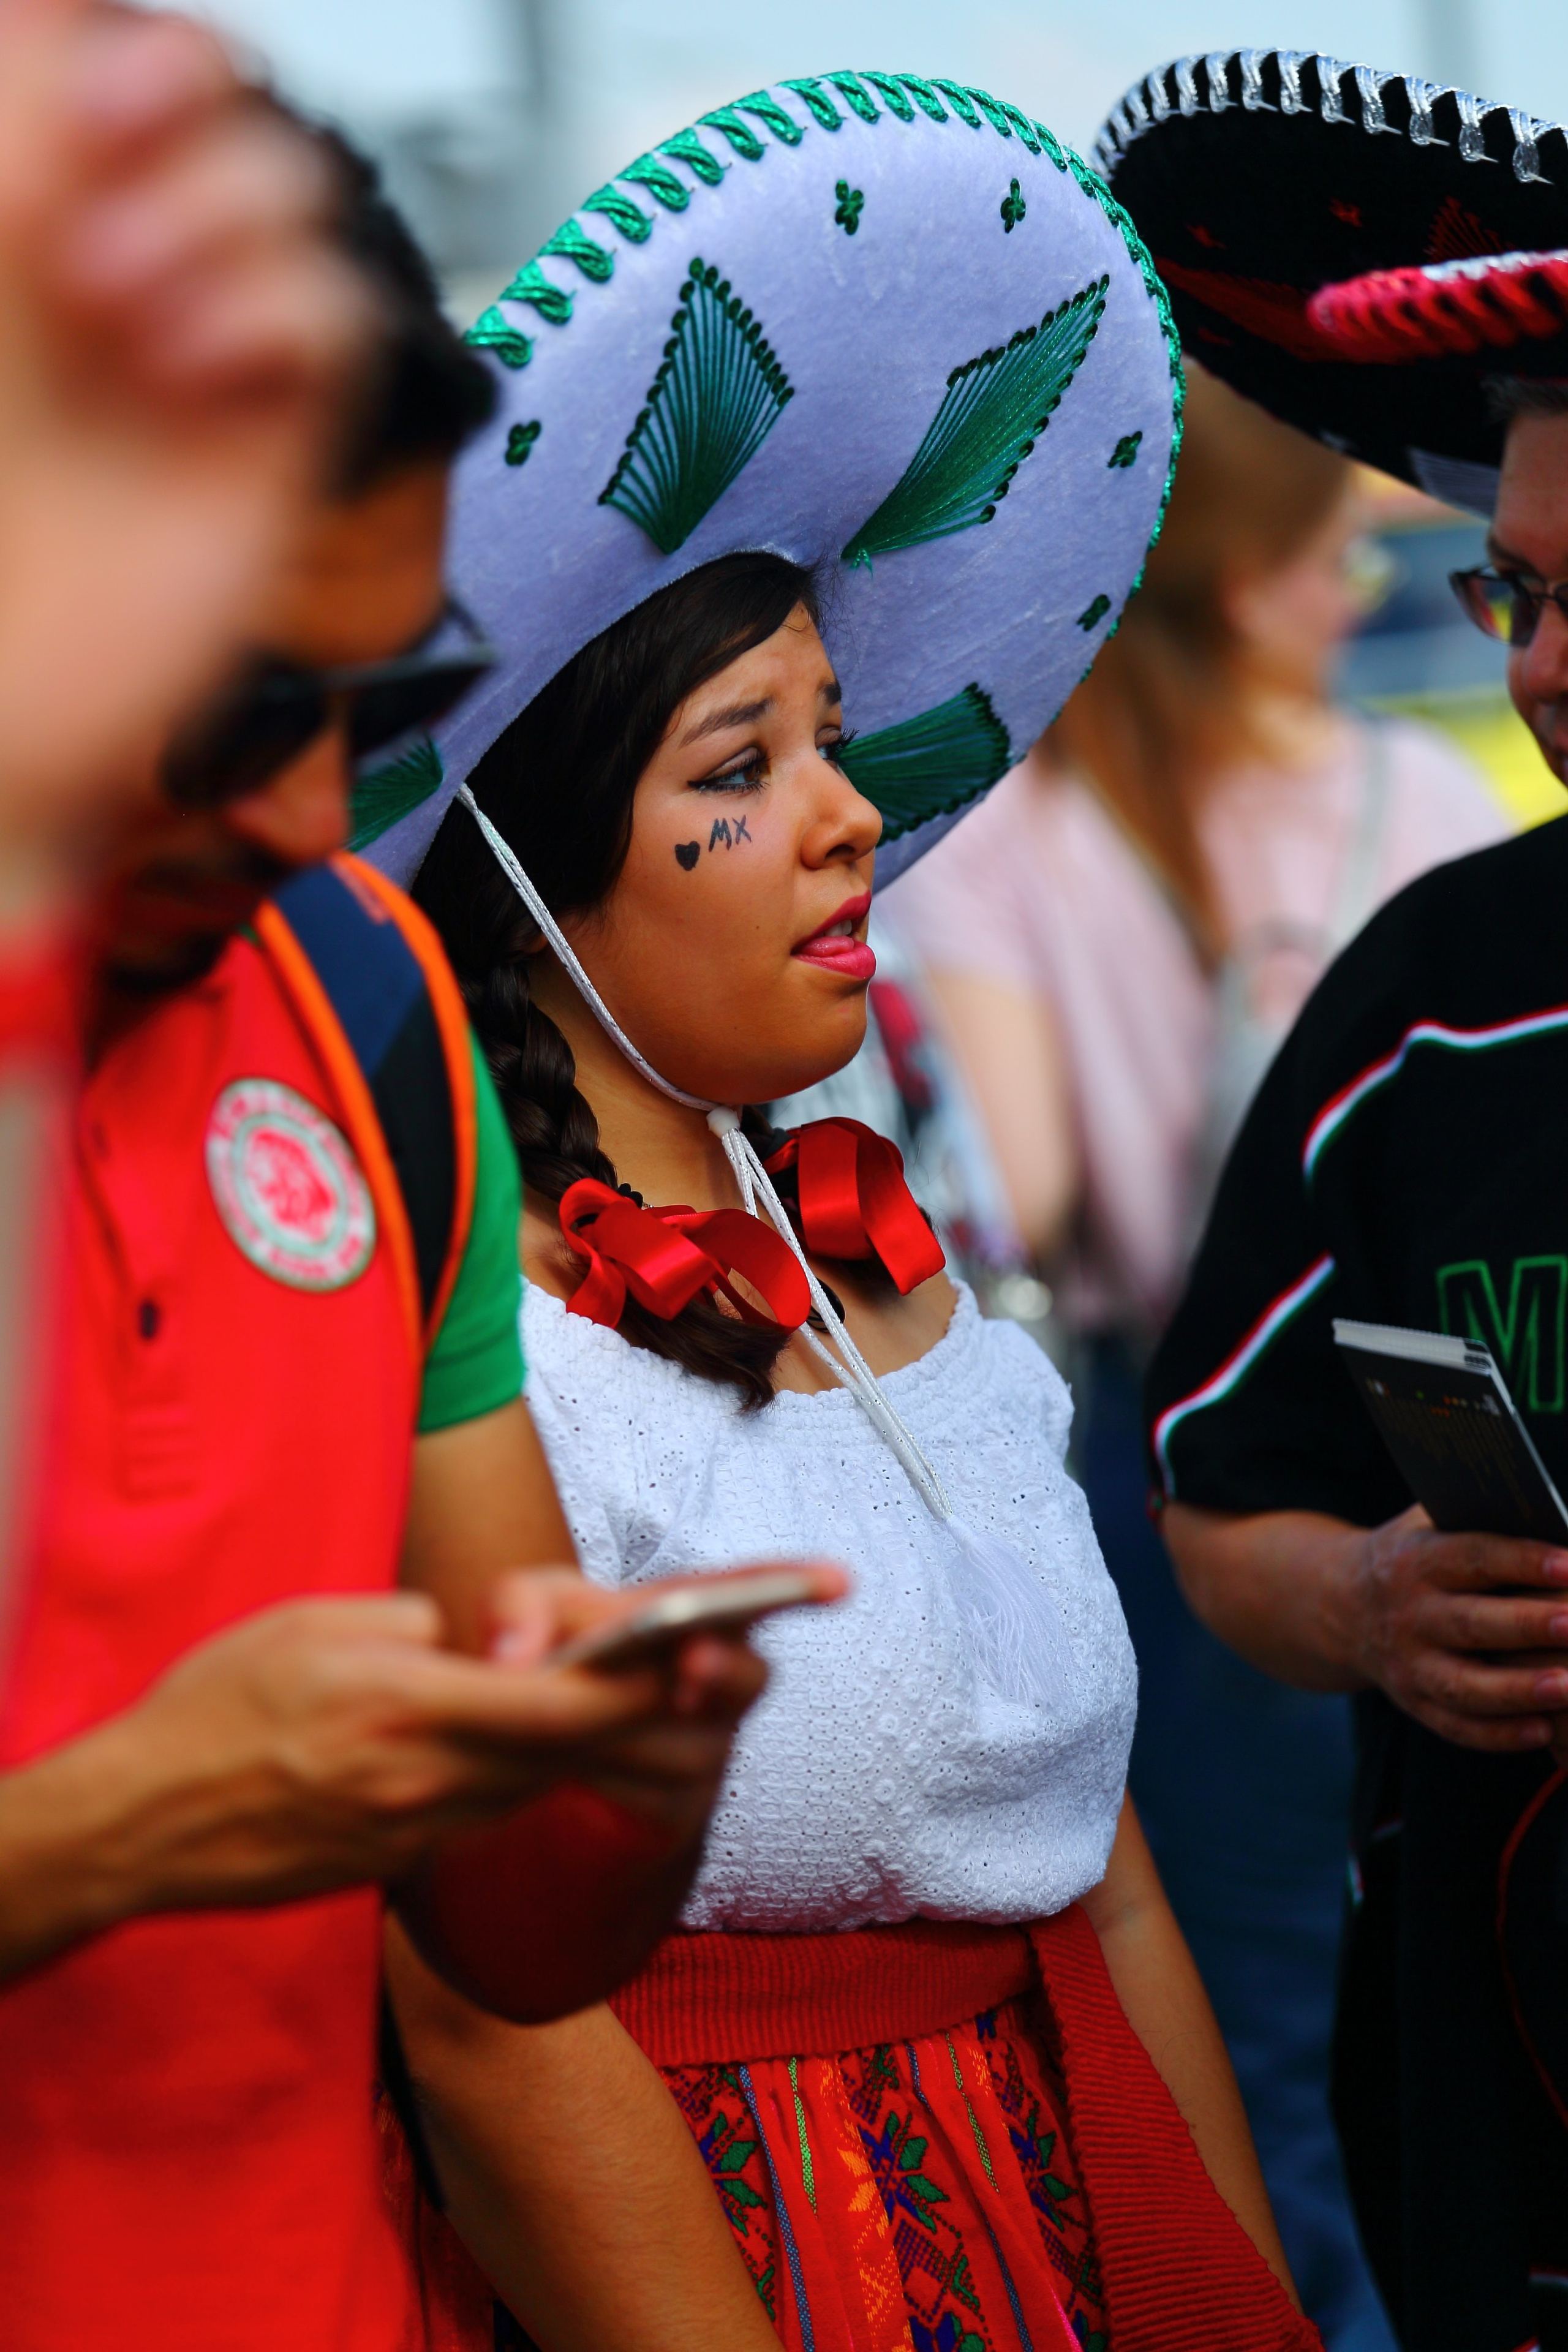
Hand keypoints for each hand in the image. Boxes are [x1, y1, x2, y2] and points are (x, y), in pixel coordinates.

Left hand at [0, 0, 370, 877]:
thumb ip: (8, 146)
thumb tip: (64, 26)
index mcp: (8, 230)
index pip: (84, 60)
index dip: (101, 36)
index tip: (77, 70)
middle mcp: (100, 272)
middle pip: (207, 95)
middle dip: (176, 88)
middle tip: (117, 125)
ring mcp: (192, 351)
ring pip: (287, 191)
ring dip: (217, 216)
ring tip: (127, 304)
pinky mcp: (268, 437)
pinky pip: (334, 320)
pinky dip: (280, 316)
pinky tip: (198, 370)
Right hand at [0, 1579, 723, 1977]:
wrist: (139, 1824)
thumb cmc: (214, 1706)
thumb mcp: (313, 1624)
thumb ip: (408, 1624)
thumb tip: (466, 1635)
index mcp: (413, 1707)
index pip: (562, 1701)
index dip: (646, 1684)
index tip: (707, 1655)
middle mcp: (429, 1780)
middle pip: (571, 1752)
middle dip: (654, 1720)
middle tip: (721, 1686)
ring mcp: (414, 1830)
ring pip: (535, 1786)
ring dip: (596, 1752)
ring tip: (662, 1712)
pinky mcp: (396, 1862)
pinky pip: (482, 1814)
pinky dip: (524, 1781)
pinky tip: (546, 1756)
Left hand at [483, 1563, 844, 1846]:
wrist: (545, 1758)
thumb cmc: (560, 1656)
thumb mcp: (533, 1613)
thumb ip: (521, 1604)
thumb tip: (515, 1659)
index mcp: (700, 1614)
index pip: (756, 1593)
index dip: (799, 1585)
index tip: (840, 1581)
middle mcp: (720, 1681)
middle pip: (745, 1677)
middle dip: (721, 1669)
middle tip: (693, 1662)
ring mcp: (706, 1751)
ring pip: (683, 1743)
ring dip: (624, 1731)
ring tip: (563, 1722)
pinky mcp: (677, 1814)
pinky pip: (650, 1796)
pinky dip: (603, 1775)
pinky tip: (561, 1764)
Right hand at [1346, 1503, 1567, 1751]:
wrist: (1343, 1604)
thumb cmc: (1416, 1556)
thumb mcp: (1432, 1525)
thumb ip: (1482, 1525)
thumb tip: (1559, 1533)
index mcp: (1417, 1559)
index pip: (1474, 1557)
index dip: (1522, 1562)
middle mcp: (1409, 1613)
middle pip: (1471, 1622)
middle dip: (1526, 1626)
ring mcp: (1409, 1663)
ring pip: (1464, 1684)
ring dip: (1517, 1690)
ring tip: (1567, 1687)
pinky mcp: (1414, 1701)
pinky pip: (1456, 1725)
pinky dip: (1497, 1734)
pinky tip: (1543, 1731)